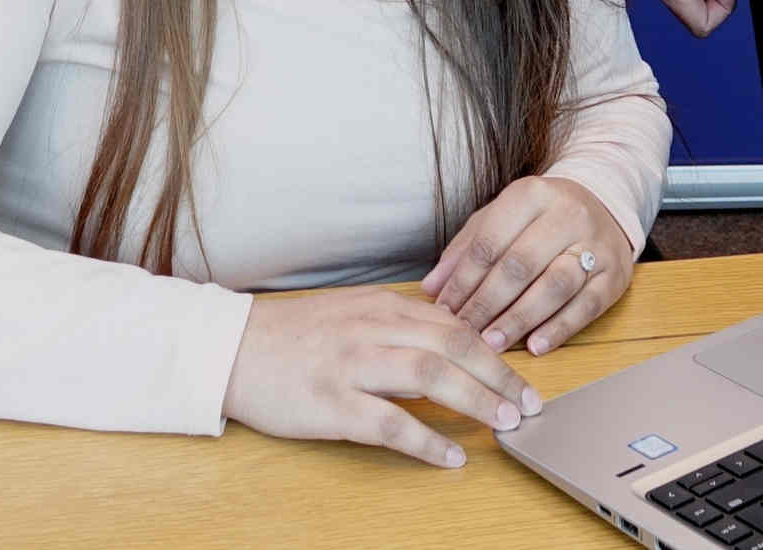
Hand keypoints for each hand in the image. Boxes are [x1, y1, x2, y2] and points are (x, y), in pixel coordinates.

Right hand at [220, 285, 541, 467]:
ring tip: (503, 423)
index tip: (523, 376)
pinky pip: (390, 423)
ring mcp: (353, 364)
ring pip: (430, 376)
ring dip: (475, 400)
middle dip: (499, 374)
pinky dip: (426, 441)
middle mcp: (373, 328)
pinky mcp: (332, 403)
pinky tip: (449, 457)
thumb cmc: (296, 335)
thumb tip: (448, 340)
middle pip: (453, 344)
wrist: (233, 349)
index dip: (495, 351)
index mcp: (382, 305)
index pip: (455, 322)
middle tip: (529, 403)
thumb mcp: (353, 313)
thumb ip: (398, 323)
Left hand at [421, 174, 634, 357]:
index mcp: (532, 194)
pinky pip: (586, 306)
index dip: (463, 280)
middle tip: (464, 333)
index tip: (444, 309)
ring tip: (493, 343)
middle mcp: (567, 214)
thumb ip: (465, 249)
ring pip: (554, 286)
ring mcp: (595, 245)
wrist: (602, 206)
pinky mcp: (615, 275)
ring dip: (520, 319)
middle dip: (487, 303)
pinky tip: (536, 346)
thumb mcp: (500, 218)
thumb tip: (431, 287)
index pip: (490, 242)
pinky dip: (560, 328)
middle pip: (520, 265)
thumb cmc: (539, 218)